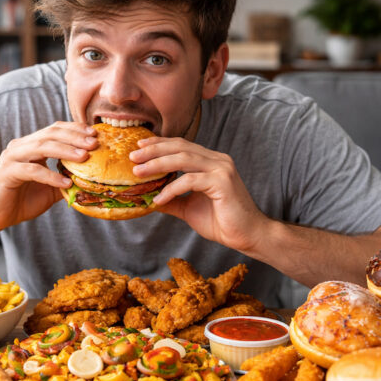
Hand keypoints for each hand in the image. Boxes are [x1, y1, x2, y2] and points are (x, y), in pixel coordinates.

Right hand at [0, 122, 96, 232]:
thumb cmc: (20, 201)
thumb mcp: (49, 190)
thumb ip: (65, 180)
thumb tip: (90, 180)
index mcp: (30, 146)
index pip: (54, 130)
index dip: (75, 130)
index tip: (95, 135)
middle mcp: (20, 147)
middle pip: (50, 134)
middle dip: (74, 137)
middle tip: (94, 143)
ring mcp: (12, 158)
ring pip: (41, 147)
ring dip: (65, 151)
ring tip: (84, 157)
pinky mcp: (7, 173)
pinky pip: (32, 171)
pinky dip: (50, 176)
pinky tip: (65, 183)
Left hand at [130, 136, 269, 253]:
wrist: (248, 236)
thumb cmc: (222, 222)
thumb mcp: (189, 208)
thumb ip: (171, 199)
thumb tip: (148, 198)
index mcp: (211, 162)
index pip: (182, 146)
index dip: (160, 144)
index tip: (139, 148)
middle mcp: (217, 160)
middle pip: (180, 147)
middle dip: (154, 150)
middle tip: (133, 157)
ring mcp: (222, 169)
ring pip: (183, 159)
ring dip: (158, 164)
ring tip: (139, 173)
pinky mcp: (223, 182)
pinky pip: (190, 180)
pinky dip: (172, 189)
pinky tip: (159, 199)